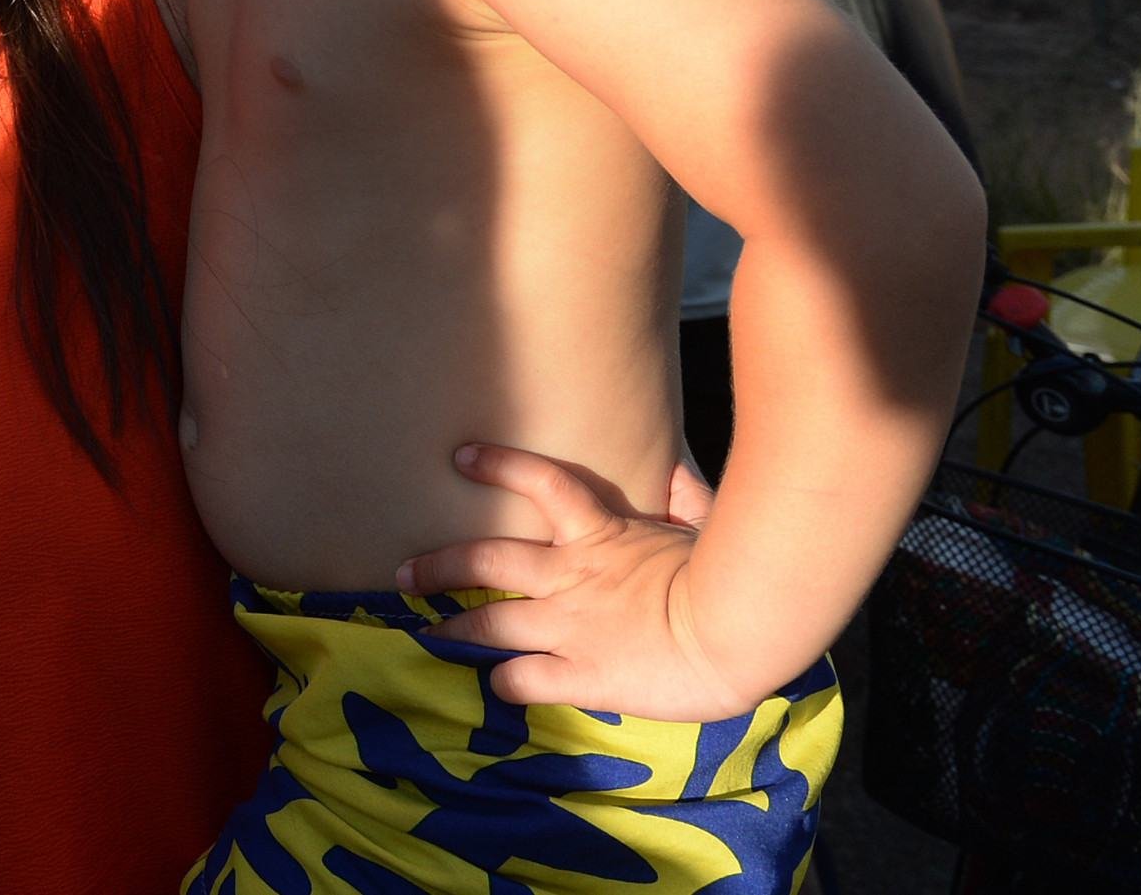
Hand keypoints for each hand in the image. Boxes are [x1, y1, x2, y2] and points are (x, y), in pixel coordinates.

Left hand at [402, 444, 757, 721]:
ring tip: (429, 631)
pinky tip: (495, 684)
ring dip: (456, 626)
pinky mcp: (580, 674)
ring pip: (491, 622)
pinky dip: (504, 682)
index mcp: (601, 533)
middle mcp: (572, 576)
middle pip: (488, 560)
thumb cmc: (727, 570)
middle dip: (441, 565)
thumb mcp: (703, 521)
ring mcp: (570, 626)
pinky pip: (524, 678)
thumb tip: (674, 466)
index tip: (461, 456)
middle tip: (405, 574)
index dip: (499, 465)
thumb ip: (684, 495)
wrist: (735, 627)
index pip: (543, 483)